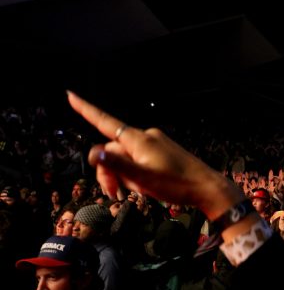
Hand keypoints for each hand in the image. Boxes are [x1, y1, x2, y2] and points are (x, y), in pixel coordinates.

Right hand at [67, 92, 240, 220]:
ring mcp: (155, 143)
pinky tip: (147, 186)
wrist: (207, 188)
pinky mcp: (162, 151)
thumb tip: (95, 152)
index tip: (70, 95)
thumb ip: (117, 165)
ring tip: (139, 191)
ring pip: (126, 156)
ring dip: (124, 175)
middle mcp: (145, 136)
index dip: (86, 110)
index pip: (105, 121)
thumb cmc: (177, 184)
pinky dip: (135, 173)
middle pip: (113, 149)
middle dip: (109, 171)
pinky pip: (139, 159)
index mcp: (138, 139)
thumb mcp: (143, 179)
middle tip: (115, 194)